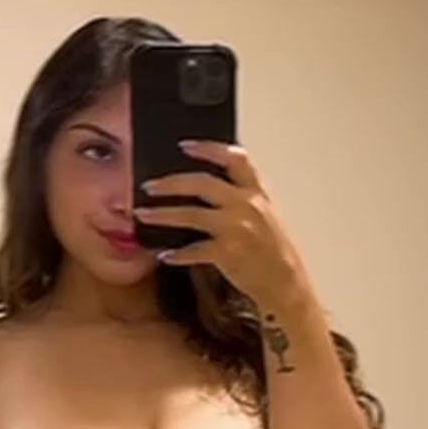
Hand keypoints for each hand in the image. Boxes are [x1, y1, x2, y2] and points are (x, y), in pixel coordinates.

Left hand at [141, 142, 312, 309]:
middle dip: (170, 183)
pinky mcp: (228, 252)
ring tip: (142, 214)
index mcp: (255, 192)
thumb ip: (238, 198)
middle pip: (202, 183)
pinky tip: (164, 255)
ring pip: (191, 214)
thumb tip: (199, 188)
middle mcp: (247, 205)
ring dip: (162, 214)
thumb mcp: (262, 215)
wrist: (285, 282)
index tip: (184, 145)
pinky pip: (193, 250)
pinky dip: (176, 253)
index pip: (234, 159)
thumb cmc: (270, 249)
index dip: (208, 149)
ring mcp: (237, 228)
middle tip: (148, 186)